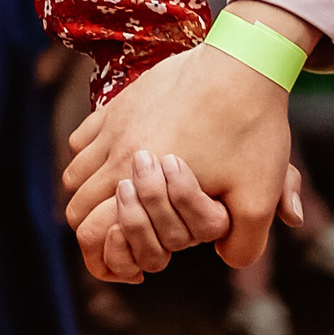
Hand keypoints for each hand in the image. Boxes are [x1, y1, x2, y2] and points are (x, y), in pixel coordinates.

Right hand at [63, 20, 313, 278]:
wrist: (241, 66)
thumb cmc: (249, 132)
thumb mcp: (259, 197)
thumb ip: (244, 243)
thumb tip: (223, 258)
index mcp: (142, 183)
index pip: (92, 232)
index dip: (102, 260)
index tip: (129, 268)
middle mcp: (117, 154)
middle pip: (76, 205)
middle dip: (95, 228)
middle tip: (125, 237)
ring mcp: (114, 125)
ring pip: (75, 171)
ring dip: (91, 192)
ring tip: (123, 200)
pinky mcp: (120, 103)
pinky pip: (83, 136)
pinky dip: (90, 155)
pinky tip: (119, 158)